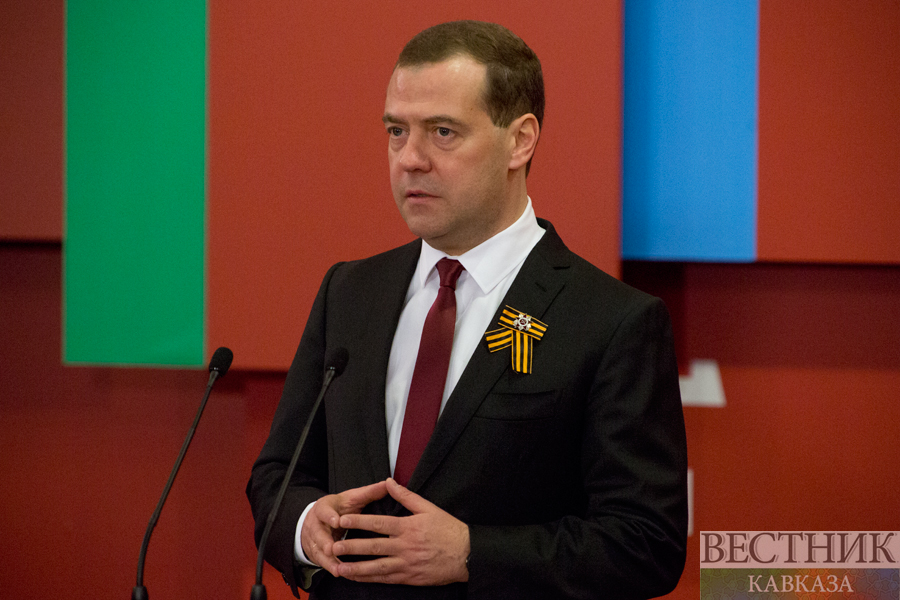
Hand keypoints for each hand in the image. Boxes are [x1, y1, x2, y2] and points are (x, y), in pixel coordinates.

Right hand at [300, 480, 387, 575]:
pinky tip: (339, 573)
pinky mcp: (316, 552)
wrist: (317, 519)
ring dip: (327, 560)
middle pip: (318, 533)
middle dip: (324, 541)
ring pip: (318, 550)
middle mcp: (316, 524)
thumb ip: (368, 493)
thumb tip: (387, 484)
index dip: (329, 516)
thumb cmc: (339, 508)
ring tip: (337, 568)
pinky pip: (321, 562)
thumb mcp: (351, 498)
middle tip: (332, 548)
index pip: (324, 510)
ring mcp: (314, 539)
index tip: (337, 521)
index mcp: (325, 507)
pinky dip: (330, 567)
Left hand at [332, 478, 469, 585]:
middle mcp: (404, 547)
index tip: (342, 521)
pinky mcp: (409, 577)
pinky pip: (386, 579)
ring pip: (376, 567)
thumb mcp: (428, 508)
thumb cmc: (448, 529)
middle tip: (333, 547)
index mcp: (408, 528)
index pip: (378, 524)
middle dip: (351, 547)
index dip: (358, 523)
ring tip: (339, 567)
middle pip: (373, 547)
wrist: (466, 554)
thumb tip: (389, 482)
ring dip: (356, 568)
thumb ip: (406, 496)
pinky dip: (370, 579)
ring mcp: (406, 564)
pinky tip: (359, 578)